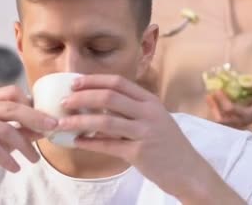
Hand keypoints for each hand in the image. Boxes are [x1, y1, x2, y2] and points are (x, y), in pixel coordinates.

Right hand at [0, 86, 57, 195]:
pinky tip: (16, 168)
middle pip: (11, 108)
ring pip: (4, 129)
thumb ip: (22, 130)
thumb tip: (48, 126)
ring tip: (35, 159)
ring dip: (24, 146)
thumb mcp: (4, 140)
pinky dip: (8, 159)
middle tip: (52, 129)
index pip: (12, 92)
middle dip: (35, 119)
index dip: (32, 104)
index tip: (48, 118)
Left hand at [57, 75, 223, 201]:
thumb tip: (98, 104)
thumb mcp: (155, 120)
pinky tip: (77, 143)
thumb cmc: (168, 145)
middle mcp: (148, 112)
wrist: (189, 171)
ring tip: (62, 123)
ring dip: (79, 121)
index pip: (118, 82)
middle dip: (82, 97)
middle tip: (63, 101)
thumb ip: (132, 110)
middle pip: (109, 97)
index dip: (94, 80)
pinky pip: (109, 145)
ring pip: (105, 121)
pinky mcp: (140, 153)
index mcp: (150, 101)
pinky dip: (90, 143)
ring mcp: (145, 132)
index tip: (74, 82)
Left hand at [206, 79, 251, 128]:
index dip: (222, 100)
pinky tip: (213, 101)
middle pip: (221, 119)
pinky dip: (215, 111)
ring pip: (219, 121)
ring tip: (209, 96)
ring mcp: (236, 124)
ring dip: (213, 109)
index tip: (218, 89)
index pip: (231, 109)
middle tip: (209, 94)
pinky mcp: (234, 123)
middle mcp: (240, 122)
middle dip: (213, 107)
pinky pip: (221, 119)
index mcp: (247, 115)